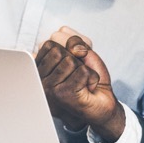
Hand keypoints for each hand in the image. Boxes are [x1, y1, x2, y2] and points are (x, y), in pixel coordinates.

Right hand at [35, 26, 124, 141]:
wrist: (102, 104)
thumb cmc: (90, 79)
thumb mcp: (83, 52)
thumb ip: (75, 41)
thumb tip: (72, 47)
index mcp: (41, 64)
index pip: (53, 39)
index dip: (71, 47)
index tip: (74, 62)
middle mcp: (41, 76)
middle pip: (60, 50)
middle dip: (77, 59)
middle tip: (79, 74)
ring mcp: (49, 87)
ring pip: (71, 61)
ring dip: (85, 70)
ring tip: (83, 82)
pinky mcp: (62, 95)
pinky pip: (83, 72)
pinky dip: (92, 79)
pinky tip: (87, 89)